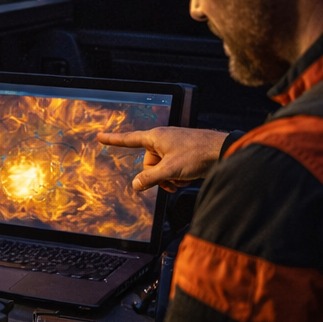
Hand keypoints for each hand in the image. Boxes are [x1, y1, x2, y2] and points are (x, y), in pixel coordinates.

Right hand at [96, 127, 229, 192]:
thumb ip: (149, 178)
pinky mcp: (182, 155)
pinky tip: (185, 179)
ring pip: (159, 168)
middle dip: (156, 175)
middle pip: (147, 163)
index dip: (113, 140)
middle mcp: (162, 140)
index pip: (129, 139)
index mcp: (156, 137)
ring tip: (180, 179)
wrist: (222, 151)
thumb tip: (135, 185)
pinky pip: (170, 169)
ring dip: (167, 178)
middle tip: (170, 177)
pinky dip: (175, 176)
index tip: (100, 137)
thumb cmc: (197, 154)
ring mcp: (173, 147)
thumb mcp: (170, 169)